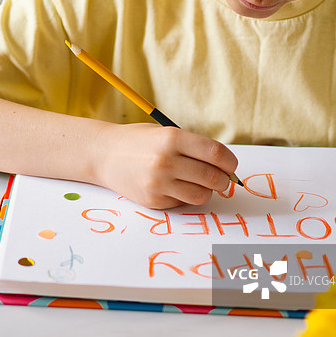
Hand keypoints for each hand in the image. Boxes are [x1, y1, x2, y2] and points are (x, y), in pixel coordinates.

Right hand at [93, 122, 238, 208]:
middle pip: (212, 177)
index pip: (216, 154)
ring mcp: (159, 183)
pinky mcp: (153, 200)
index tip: (231, 165)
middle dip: (224, 180)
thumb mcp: (166, 133)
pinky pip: (183, 203)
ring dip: (208, 191)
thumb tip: (225, 167)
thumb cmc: (139, 141)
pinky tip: (177, 186)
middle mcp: (166, 161)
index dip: (230, 162)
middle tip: (222, 179)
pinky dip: (187, 197)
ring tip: (201, 183)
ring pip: (201, 195)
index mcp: (172, 138)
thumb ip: (193, 147)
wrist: (104, 155)